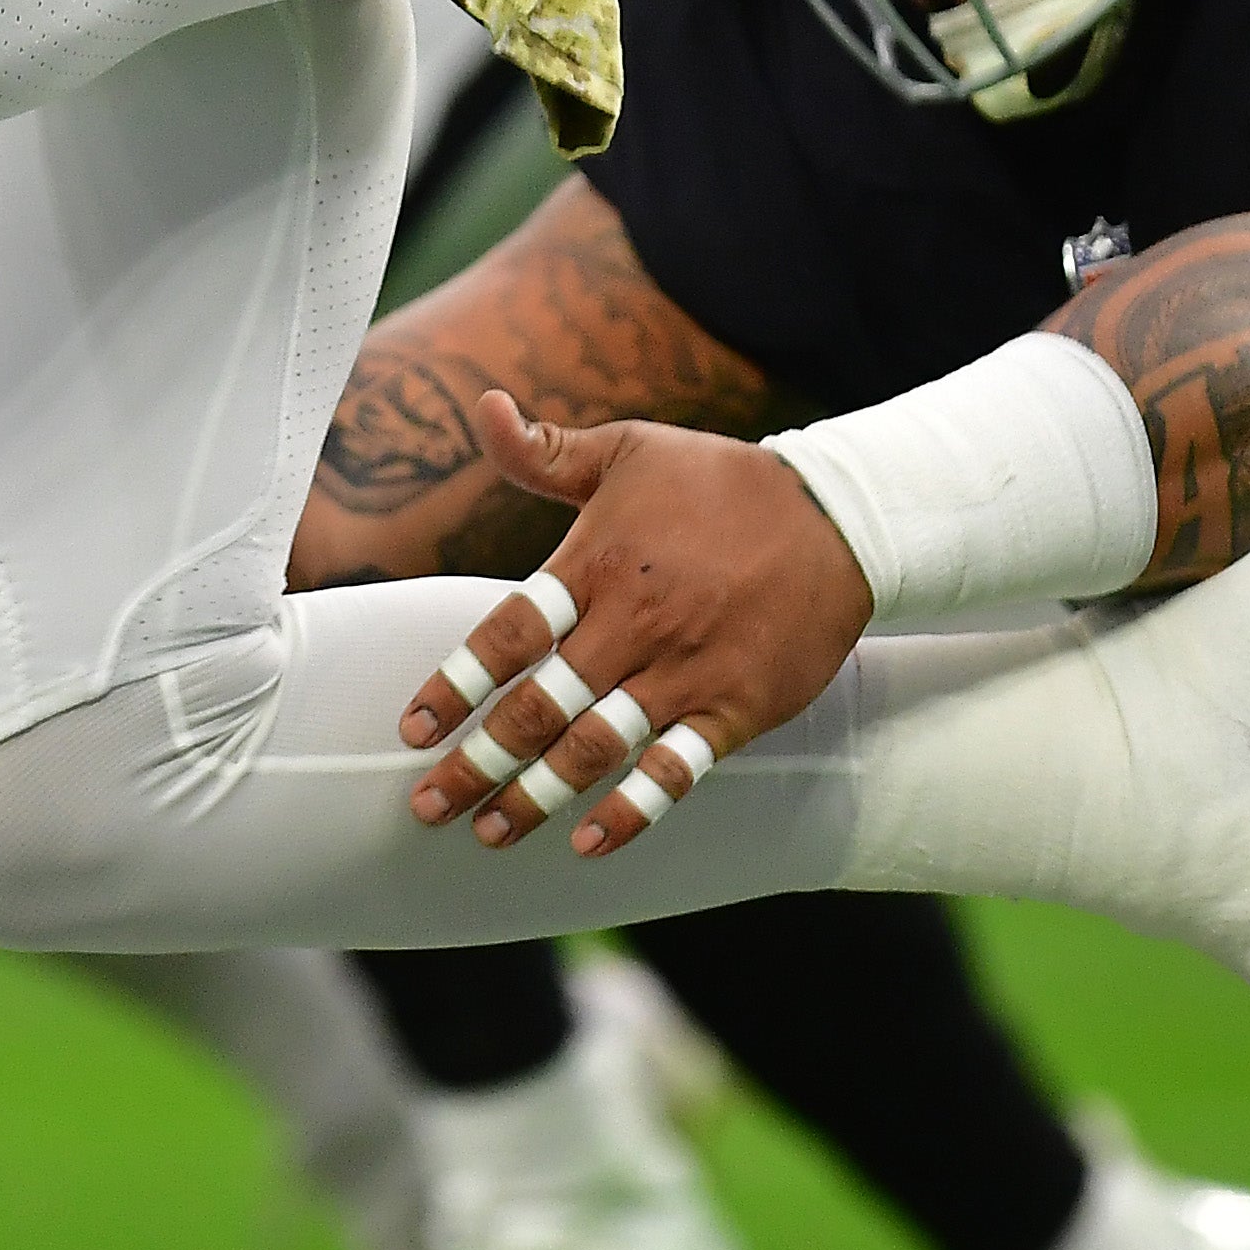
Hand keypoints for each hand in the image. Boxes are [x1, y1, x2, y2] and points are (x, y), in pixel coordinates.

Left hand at [395, 392, 872, 858]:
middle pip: (540, 708)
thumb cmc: (718, 482)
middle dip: (478, 764)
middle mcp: (634, 625)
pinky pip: (676, 770)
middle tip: (428, 806)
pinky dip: (632, 811)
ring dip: (536, 798)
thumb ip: (545, 450)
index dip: (456, 686)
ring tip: (490, 833)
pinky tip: (590, 844)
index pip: (508, 635)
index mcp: (597, 565)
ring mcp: (686, 672)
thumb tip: (481, 405)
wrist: (836, 516)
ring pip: (597, 748)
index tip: (414, 729)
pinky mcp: (736, 707)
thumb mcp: (628, 450)